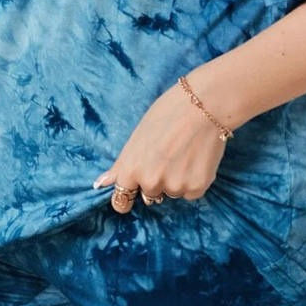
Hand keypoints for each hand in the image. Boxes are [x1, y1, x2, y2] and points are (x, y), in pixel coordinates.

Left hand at [93, 80, 229, 212]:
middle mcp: (150, 183)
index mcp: (131, 169)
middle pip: (149, 195)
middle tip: (168, 155)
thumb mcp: (137, 136)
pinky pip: (190, 193)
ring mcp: (175, 186)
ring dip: (176, 180)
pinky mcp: (197, 187)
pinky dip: (193, 181)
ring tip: (184, 153)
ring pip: (172, 192)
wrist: (205, 105)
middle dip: (156, 180)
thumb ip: (121, 164)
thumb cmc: (168, 113)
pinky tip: (197, 159)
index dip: (127, 195)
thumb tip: (101, 183)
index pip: (121, 201)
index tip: (134, 191)